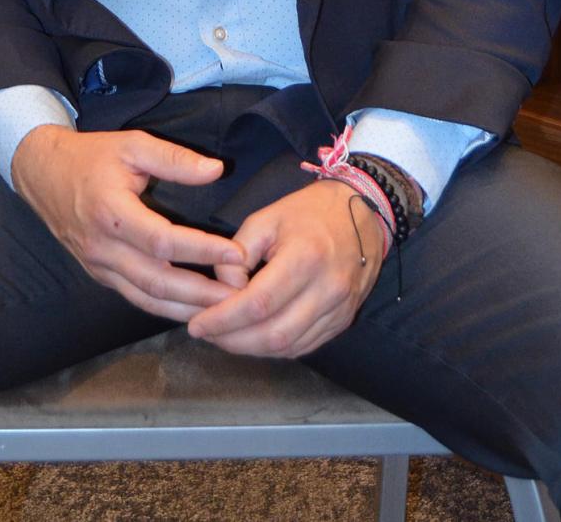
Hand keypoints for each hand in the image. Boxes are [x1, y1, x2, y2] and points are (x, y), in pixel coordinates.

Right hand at [11, 125, 246, 320]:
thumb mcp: (132, 145)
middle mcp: (103, 246)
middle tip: (240, 297)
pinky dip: (165, 307)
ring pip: (146, 298)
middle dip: (201, 294)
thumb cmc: (91, 156)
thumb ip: (174, 159)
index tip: (237, 254)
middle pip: (156, 280)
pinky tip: (193, 309)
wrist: (42, 173)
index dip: (202, 250)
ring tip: (224, 312)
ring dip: (186, 309)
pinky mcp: (99, 275)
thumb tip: (217, 170)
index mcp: (111, 212)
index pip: (163, 240)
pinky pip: (135, 297)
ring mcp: (98, 266)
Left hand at [186, 180, 383, 357]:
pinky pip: (304, 346)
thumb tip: (222, 289)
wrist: (364, 213)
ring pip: (288, 347)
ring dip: (251, 349)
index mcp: (305, 257)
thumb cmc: (310, 212)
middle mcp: (327, 289)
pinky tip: (254, 338)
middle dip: (233, 340)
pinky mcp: (344, 320)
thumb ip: (237, 253)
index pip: (258, 303)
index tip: (197, 325)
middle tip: (206, 334)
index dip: (224, 319)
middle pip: (273, 334)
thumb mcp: (266, 218)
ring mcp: (339, 309)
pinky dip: (275, 348)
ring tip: (225, 337)